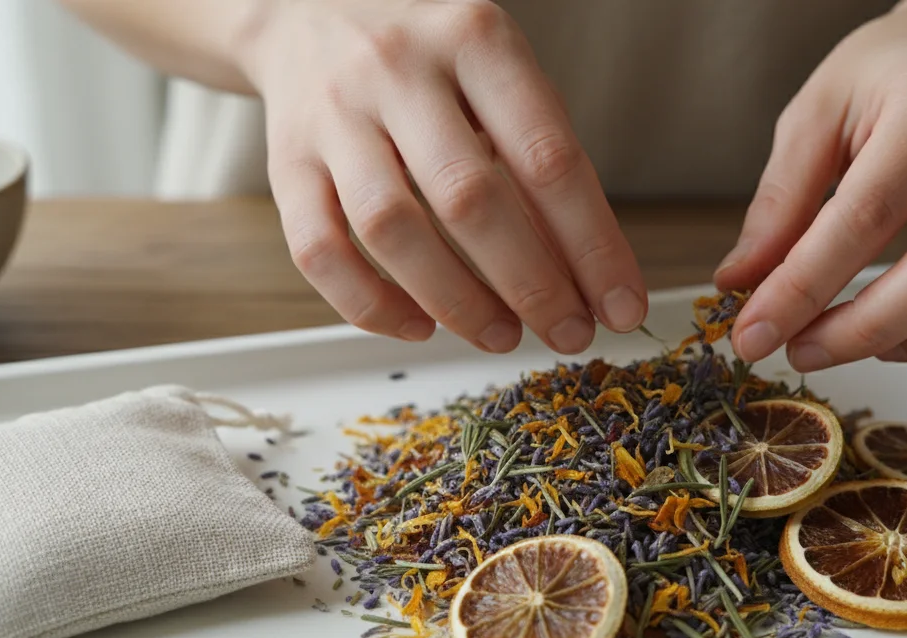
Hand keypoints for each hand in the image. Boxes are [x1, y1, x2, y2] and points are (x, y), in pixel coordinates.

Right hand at [239, 0, 646, 354]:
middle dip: (531, 284)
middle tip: (568, 332)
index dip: (592, 245)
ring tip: (503, 335)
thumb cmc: (429, 59)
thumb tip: (586, 273)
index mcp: (474, 40)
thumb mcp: (498, 77)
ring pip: (391, 230)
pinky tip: (421, 327)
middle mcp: (397, 70)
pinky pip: (319, 252)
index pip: (547, 157)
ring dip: (457, 302)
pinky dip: (372, 305)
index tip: (621, 305)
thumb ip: (539, 160)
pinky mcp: (286, 163)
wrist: (309, 12)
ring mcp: (334, 116)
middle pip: (469, 199)